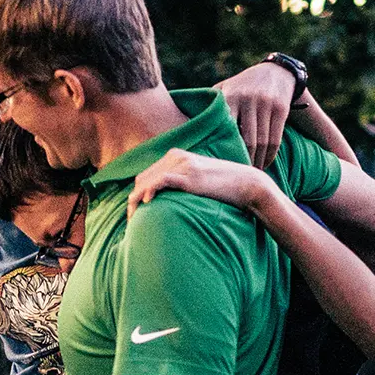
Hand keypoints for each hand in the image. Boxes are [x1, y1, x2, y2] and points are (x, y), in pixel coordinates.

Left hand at [128, 149, 267, 219]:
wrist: (243, 183)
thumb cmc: (220, 187)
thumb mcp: (196, 181)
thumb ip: (179, 184)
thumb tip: (164, 201)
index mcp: (175, 156)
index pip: (146, 175)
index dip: (136, 194)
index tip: (133, 212)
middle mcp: (176, 157)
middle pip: (143, 178)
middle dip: (133, 199)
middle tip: (131, 218)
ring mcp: (183, 165)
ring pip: (149, 180)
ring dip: (137, 199)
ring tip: (134, 216)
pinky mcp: (189, 175)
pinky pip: (163, 180)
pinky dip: (151, 190)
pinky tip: (147, 202)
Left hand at [216, 61, 296, 169]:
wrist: (275, 72)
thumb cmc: (241, 87)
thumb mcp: (223, 89)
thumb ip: (208, 107)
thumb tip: (183, 131)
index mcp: (230, 96)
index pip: (226, 129)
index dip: (225, 151)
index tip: (219, 168)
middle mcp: (248, 98)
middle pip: (246, 140)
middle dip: (243, 162)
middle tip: (236, 177)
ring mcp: (266, 103)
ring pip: (262, 142)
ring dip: (257, 162)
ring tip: (250, 174)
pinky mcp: (280, 109)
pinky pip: (275, 140)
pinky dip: (269, 156)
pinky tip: (263, 164)